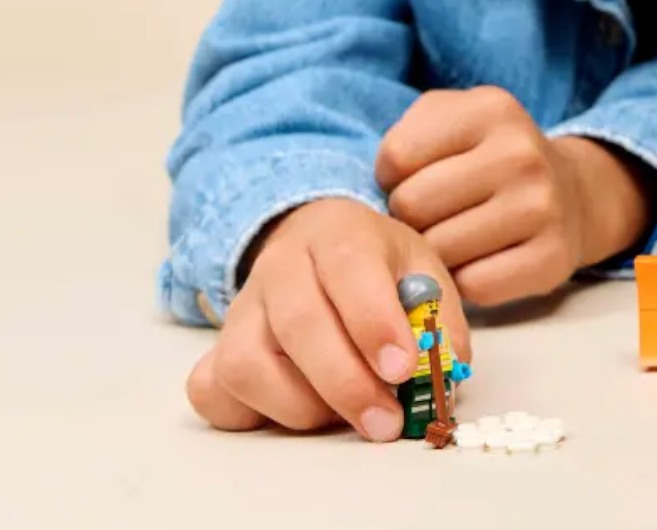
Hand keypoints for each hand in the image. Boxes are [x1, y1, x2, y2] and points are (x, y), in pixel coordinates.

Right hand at [185, 198, 468, 441]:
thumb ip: (441, 321)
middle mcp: (280, 266)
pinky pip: (210, 391)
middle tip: (385, 423)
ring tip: (340, 414)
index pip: (350, 270)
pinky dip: (248, 414)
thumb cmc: (377, 267)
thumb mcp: (422, 272)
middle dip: (346, 385)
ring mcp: (241, 309)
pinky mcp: (215, 347)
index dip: (375, 324)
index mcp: (340, 234)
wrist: (316, 244)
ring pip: (246, 365)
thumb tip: (446, 373)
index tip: (403, 370)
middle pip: (298, 325)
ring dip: (299, 406)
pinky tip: (291, 411)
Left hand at [375, 88, 654, 305]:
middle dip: (411, 216)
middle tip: (434, 213)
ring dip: (436, 250)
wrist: (572, 193)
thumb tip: (377, 198)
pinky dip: (466, 280)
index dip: (392, 175)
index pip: (396, 156)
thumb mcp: (452, 119)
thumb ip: (406, 136)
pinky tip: (480, 260)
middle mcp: (522, 155)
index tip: (418, 176)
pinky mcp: (551, 260)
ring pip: (439, 250)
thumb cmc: (489, 158)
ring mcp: (542, 209)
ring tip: (456, 235)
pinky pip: (473, 286)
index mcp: (492, 110)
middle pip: (413, 205)